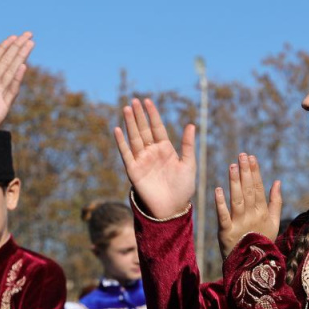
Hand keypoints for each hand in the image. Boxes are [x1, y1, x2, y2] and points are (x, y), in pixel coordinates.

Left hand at [0, 32, 33, 179]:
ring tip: (30, 44)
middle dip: (18, 48)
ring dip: (20, 58)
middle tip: (29, 34)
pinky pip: (9, 93)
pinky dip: (16, 80)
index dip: (4, 47)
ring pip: (11, 74)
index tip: (14, 35)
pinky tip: (23, 67)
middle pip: (7, 64)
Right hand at [114, 98, 195, 219]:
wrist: (172, 209)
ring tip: (126, 109)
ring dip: (130, 124)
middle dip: (139, 115)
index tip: (147, 101)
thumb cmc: (183, 188)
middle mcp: (152, 152)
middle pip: (143, 129)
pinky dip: (121, 142)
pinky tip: (117, 130)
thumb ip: (188, 145)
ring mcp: (142, 160)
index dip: (152, 114)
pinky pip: (126, 154)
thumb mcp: (188, 164)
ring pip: (134, 138)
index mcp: (165, 149)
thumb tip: (191, 124)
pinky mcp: (134, 170)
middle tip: (134, 100)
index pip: (157, 127)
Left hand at [215, 153, 282, 258]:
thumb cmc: (261, 240)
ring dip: (235, 182)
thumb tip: (277, 181)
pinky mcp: (226, 232)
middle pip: (248, 190)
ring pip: (237, 200)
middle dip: (245, 172)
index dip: (254, 172)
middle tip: (241, 155)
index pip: (258, 188)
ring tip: (232, 166)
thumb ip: (276, 201)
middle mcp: (252, 216)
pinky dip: (220, 204)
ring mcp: (239, 224)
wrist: (252, 266)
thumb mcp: (273, 222)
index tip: (251, 157)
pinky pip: (223, 216)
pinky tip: (218, 190)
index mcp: (262, 212)